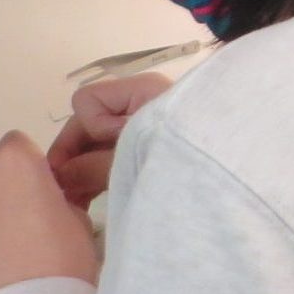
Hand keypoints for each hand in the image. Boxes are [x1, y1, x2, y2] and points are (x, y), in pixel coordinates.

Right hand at [46, 72, 171, 208]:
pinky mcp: (159, 148)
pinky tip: (96, 198)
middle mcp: (145, 102)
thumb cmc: (179, 157)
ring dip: (88, 168)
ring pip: (104, 143)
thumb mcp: (129, 160)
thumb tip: (60, 175)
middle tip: (66, 193)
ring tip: (79, 202)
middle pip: (93, 123)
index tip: (85, 162)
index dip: (83, 130)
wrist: (234, 177)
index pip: (86, 101)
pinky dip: (107, 172)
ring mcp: (152, 125)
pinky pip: (121, 154)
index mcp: (140, 91)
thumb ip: (91, 166)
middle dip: (78, 155)